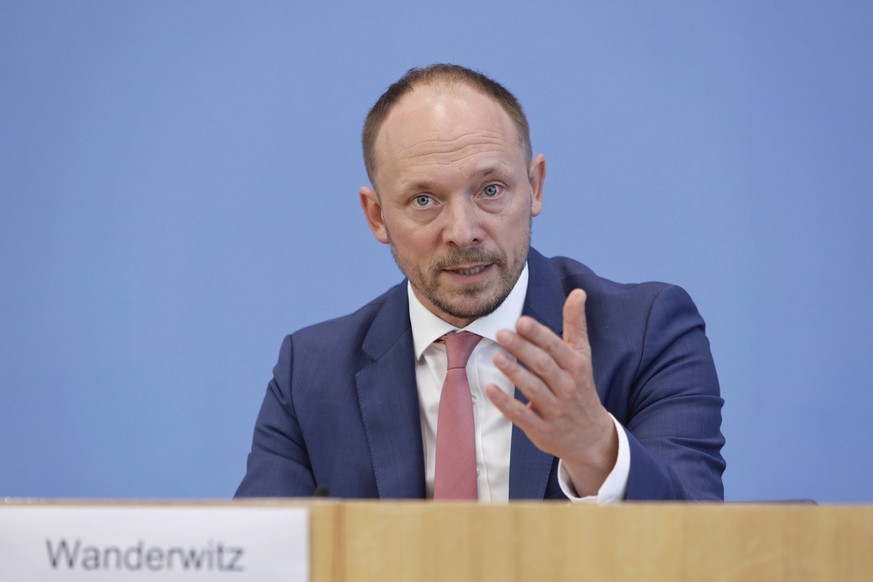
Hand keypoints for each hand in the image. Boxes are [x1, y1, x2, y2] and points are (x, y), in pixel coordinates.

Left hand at [485, 288, 617, 495]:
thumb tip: (578, 291)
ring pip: (533, 389)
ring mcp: (554, 409)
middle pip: (543, 365)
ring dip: (514, 372)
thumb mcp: (582, 356)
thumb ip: (575, 324)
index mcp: (575, 367)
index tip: (521, 322)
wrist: (591, 436)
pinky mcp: (541, 428)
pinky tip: (490, 388)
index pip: (556, 348)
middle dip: (522, 349)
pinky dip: (506, 403)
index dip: (538, 335)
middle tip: (501, 333)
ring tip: (495, 356)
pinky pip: (522, 415)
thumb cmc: (580, 387)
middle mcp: (567, 387)